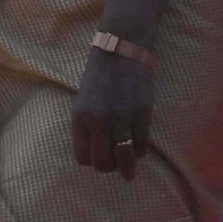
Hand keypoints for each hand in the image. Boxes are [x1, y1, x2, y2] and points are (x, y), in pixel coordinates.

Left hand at [72, 45, 155, 177]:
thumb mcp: (84, 103)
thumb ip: (87, 127)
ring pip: (124, 158)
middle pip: (102, 163)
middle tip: (116, 164)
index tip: (100, 157)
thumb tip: (97, 154)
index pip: (82, 158)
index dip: (92, 161)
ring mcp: (121, 118)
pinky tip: (139, 148)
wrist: (120, 51)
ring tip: (129, 170)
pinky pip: (141, 145)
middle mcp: (98, 121)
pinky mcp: (141, 113)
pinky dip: (140, 151)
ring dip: (127, 166)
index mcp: (80, 118)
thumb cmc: (100, 78)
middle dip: (110, 167)